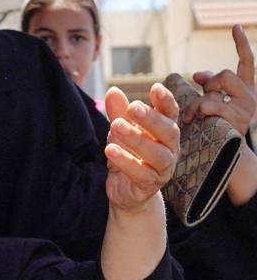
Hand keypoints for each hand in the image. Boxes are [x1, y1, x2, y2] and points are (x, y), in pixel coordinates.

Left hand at [103, 83, 178, 212]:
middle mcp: (170, 148)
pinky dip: (125, 161)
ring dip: (136, 139)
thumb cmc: (128, 156)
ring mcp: (163, 168)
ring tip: (116, 126)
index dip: (165, 101)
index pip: (170, 113)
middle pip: (168, 131)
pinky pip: (141, 173)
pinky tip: (110, 150)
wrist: (126, 191)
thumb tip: (112, 90)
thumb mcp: (121, 133)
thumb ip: (118, 113)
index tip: (155, 88)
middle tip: (132, 107)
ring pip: (156, 154)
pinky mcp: (150, 185)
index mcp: (165, 131)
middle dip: (151, 118)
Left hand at [183, 24, 255, 135]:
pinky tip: (194, 120)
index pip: (246, 62)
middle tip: (200, 101)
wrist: (230, 158)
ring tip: (192, 115)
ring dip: (199, 101)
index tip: (235, 26)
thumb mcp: (216, 103)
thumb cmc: (218, 128)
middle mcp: (251, 96)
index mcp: (248, 89)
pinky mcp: (236, 120)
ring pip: (215, 90)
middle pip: (225, 75)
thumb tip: (198, 74)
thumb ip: (210, 87)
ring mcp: (246, 109)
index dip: (241, 44)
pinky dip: (197, 111)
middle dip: (208, 84)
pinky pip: (209, 105)